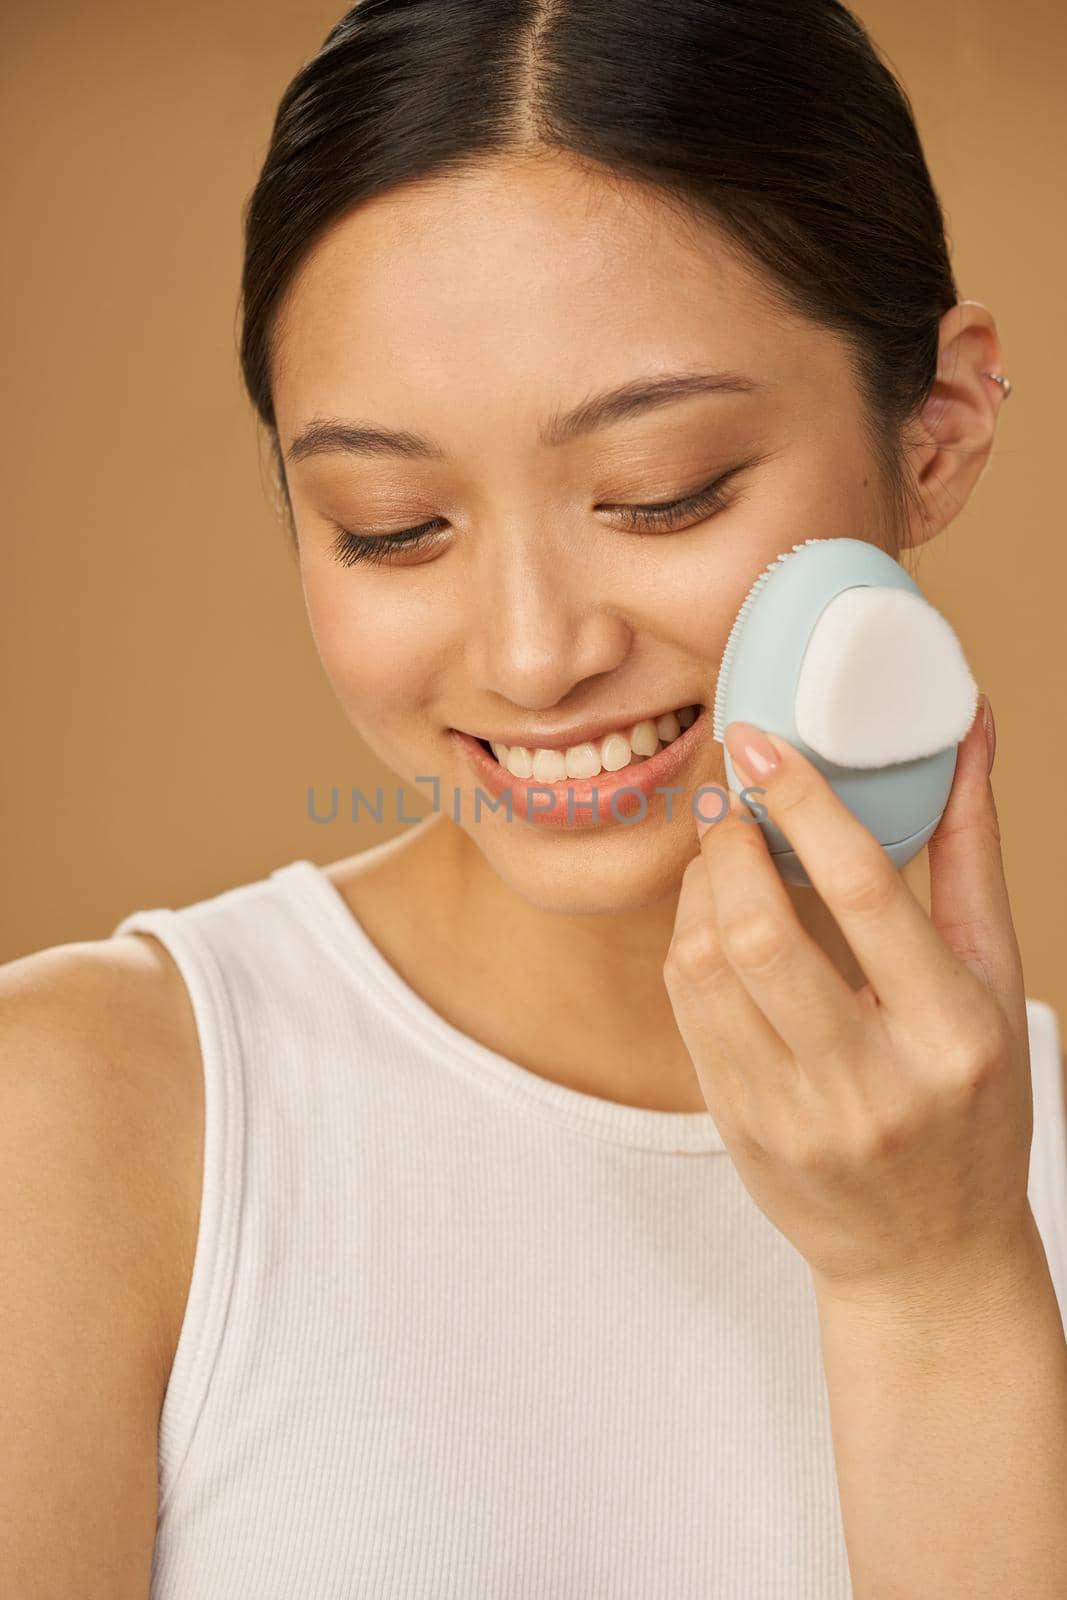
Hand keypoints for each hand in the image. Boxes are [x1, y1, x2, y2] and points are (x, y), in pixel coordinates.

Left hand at [663, 698, 1037, 1306]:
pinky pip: (688, 1010)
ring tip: (723, 850)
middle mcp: (873, 1081)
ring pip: (706, 968)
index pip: (865, 890)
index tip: (761, 742)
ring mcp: (796, 1115)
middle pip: (761, 932)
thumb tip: (969, 726)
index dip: (802, 802)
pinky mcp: (741, 1131)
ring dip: (699, 886)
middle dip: (730, 842)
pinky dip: (688, 942)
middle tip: (732, 795)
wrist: (927, 1252)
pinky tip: (711, 913)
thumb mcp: (995, 982)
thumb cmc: (973, 1102)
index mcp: (954, 1033)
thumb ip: (970, 852)